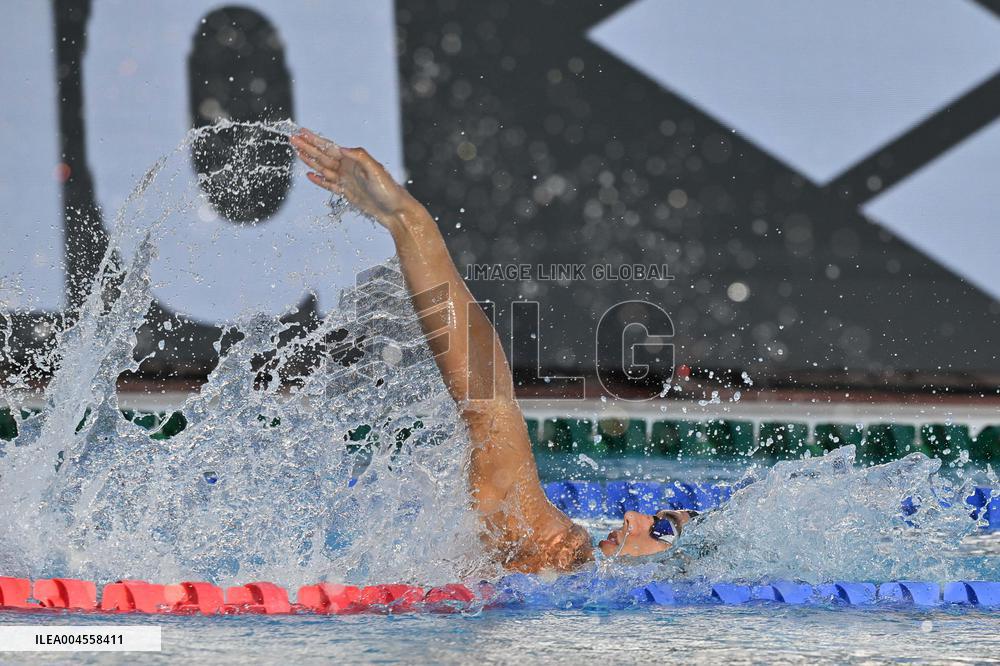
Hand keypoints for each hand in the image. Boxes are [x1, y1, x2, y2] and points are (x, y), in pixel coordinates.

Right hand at [291, 128, 416, 229]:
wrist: (395, 211)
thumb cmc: (388, 189)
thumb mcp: (375, 170)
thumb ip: (359, 157)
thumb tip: (340, 148)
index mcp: (353, 160)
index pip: (329, 147)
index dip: (315, 140)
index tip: (302, 132)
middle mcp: (348, 168)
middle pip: (323, 156)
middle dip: (307, 147)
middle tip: (292, 139)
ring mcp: (347, 181)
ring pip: (323, 168)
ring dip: (310, 160)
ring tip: (297, 152)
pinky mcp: (347, 193)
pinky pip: (329, 185)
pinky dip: (319, 180)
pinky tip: (310, 175)